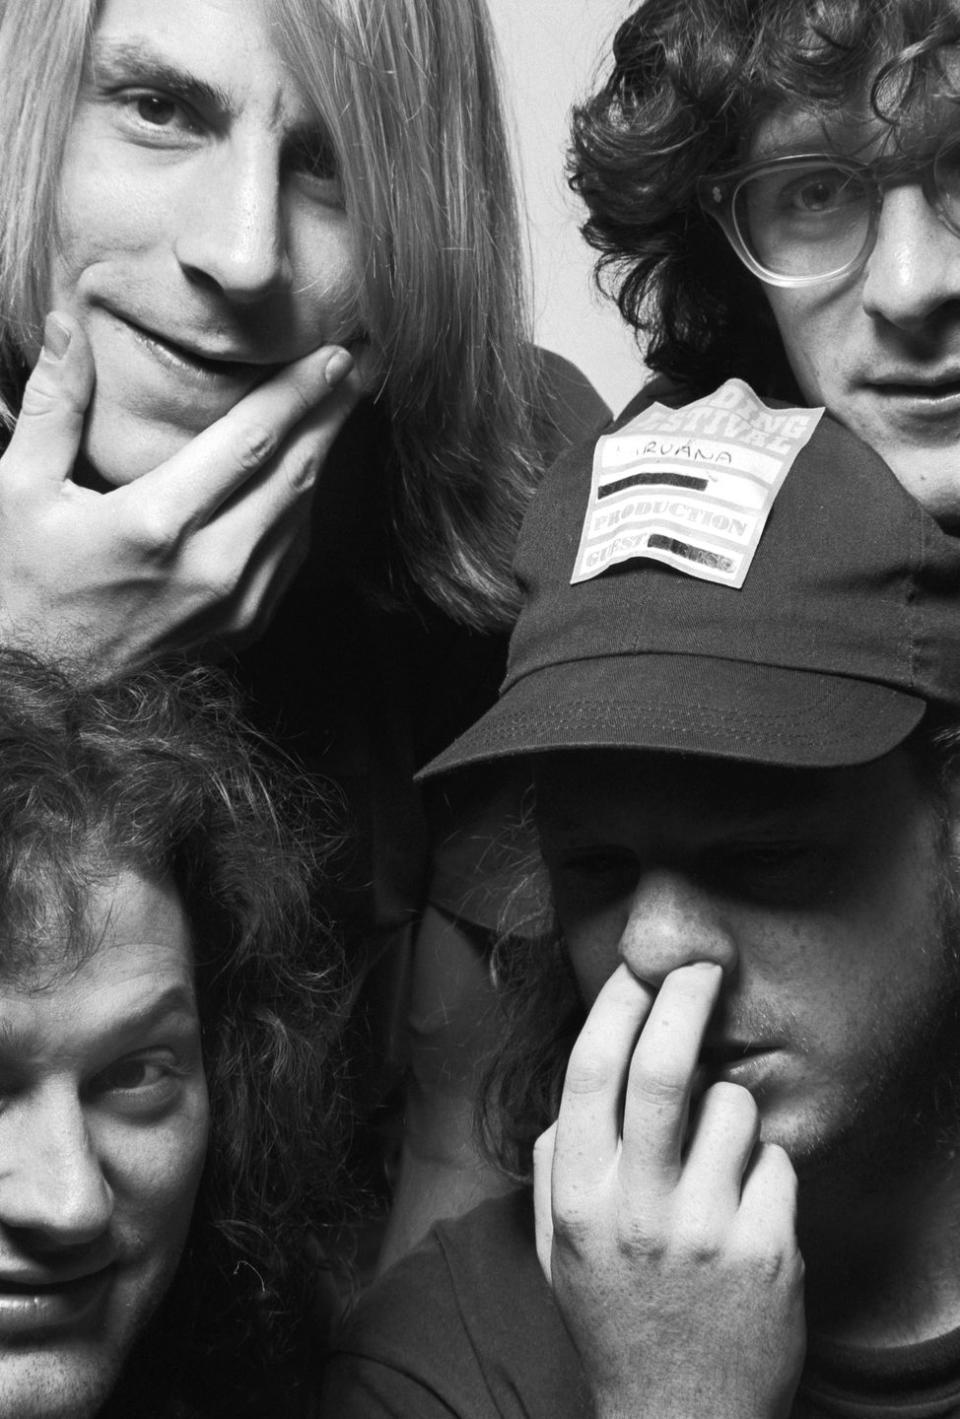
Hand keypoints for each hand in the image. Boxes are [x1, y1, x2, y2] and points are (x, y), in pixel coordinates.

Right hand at [0, 311, 361, 673]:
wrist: (37, 681)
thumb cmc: (21, 581)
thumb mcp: (19, 489)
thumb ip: (53, 404)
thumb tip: (66, 323)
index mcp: (157, 523)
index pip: (252, 440)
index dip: (299, 391)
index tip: (334, 352)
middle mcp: (209, 566)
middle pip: (295, 473)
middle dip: (332, 413)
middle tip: (362, 365)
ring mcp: (233, 603)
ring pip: (302, 514)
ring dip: (324, 457)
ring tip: (340, 408)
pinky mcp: (242, 626)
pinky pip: (292, 554)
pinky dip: (305, 507)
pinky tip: (306, 474)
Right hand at [534, 962, 804, 1418]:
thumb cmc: (616, 1319)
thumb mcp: (556, 1247)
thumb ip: (554, 1161)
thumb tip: (583, 1081)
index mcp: (578, 1201)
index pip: (591, 1074)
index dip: (615, 1005)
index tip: (636, 969)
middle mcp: (638, 1211)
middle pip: (663, 1071)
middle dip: (685, 999)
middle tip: (703, 968)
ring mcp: (707, 1232)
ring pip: (733, 1106)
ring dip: (730, 1106)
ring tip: (718, 1152)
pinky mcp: (768, 1251)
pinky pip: (777, 1158)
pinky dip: (764, 1164)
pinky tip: (746, 1204)